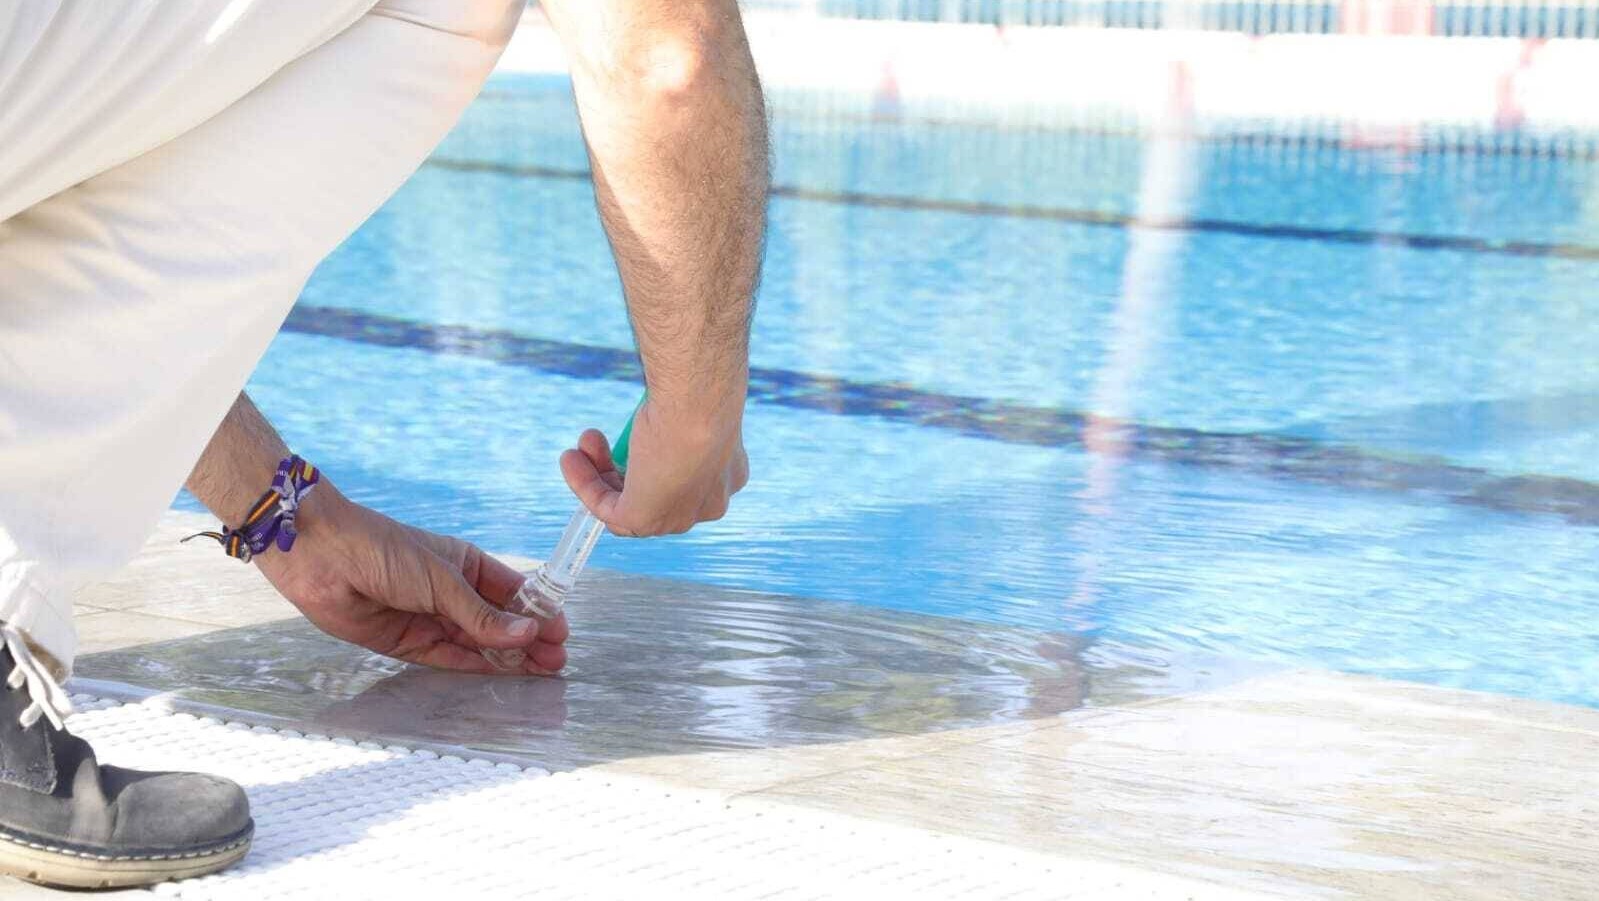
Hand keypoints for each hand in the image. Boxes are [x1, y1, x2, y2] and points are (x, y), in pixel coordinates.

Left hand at [253, 484, 567, 674]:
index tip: (561, 632)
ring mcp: (430, 619)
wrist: (322, 558)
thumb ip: (482, 615)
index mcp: (467, 565)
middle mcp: (452, 594)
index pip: (512, 592)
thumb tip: (529, 633)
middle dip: (529, 639)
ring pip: (478, 644)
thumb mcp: (442, 579)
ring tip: (541, 671)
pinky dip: (475, 667)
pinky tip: (501, 674)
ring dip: (508, 657)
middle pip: (499, 622)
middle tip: (557, 661)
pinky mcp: (407, 642)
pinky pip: (448, 658)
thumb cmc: (385, 550)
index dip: (538, 612)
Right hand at [559, 396, 748, 535]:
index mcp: (727, 477)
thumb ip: (677, 420)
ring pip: (627, 505)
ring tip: (577, 449)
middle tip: (595, 439)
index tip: (628, 437)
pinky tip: (570, 459)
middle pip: (652, 494)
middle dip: (617, 466)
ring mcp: (677, 516)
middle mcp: (708, 504)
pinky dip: (584, 486)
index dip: (648, 461)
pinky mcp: (646, 520)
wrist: (700, 404)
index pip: (683, 481)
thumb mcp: (692, 408)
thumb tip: (659, 411)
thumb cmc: (701, 394)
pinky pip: (606, 509)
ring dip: (595, 476)